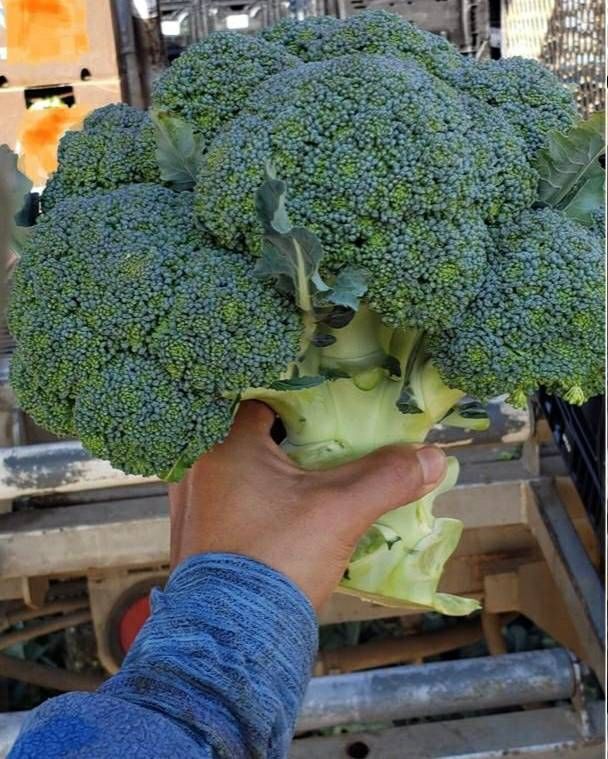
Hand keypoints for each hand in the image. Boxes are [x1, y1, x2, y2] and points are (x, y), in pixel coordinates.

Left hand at [169, 401, 446, 610]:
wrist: (230, 643)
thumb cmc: (277, 561)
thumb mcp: (339, 512)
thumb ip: (387, 478)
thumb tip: (433, 456)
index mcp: (222, 447)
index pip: (264, 402)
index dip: (301, 404)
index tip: (330, 414)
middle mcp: (196, 469)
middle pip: (251, 436)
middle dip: (289, 440)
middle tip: (325, 445)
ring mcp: (191, 507)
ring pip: (238, 471)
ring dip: (271, 473)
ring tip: (309, 481)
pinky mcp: (196, 538)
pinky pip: (228, 502)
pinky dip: (256, 502)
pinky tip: (284, 517)